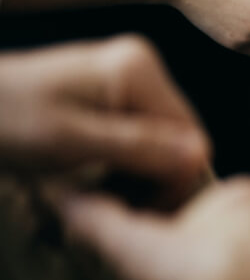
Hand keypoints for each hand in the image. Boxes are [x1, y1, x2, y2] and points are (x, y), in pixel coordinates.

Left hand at [0, 37, 209, 202]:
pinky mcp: (114, 90)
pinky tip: (99, 178)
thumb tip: (200, 156)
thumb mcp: (70, 141)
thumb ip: (139, 147)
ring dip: (140, 176)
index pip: (191, 137)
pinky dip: (127, 163)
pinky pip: (143, 135)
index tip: (139, 213)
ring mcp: (129, 76)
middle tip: (115, 209)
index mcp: (138, 70)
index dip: (173, 180)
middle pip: (180, 139)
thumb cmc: (5, 119)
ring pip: (163, 142)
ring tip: (101, 197)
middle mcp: (142, 66)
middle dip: (154, 179)